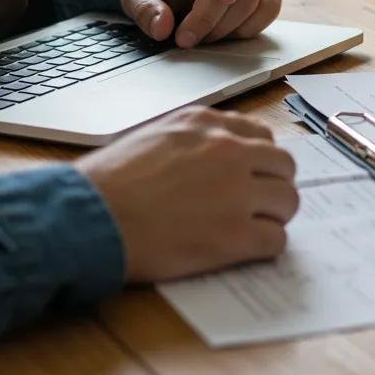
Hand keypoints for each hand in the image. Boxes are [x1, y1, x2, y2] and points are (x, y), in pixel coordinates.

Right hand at [78, 107, 298, 281]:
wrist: (87, 219)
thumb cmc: (107, 182)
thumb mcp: (154, 136)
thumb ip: (193, 138)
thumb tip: (217, 152)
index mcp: (208, 125)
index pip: (262, 136)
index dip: (259, 160)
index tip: (252, 175)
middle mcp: (230, 151)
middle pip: (284, 166)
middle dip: (275, 185)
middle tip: (260, 204)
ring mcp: (236, 193)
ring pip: (288, 201)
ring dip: (275, 216)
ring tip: (256, 228)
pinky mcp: (234, 236)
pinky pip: (276, 240)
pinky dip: (267, 246)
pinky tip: (249, 250)